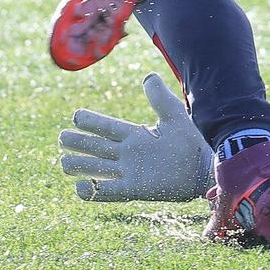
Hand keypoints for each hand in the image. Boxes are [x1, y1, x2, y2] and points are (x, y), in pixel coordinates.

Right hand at [59, 73, 213, 202]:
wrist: (207, 167)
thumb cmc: (193, 142)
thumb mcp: (174, 115)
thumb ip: (160, 98)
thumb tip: (148, 77)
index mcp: (137, 135)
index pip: (108, 127)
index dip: (91, 122)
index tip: (76, 115)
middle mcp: (130, 154)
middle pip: (98, 147)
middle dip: (79, 143)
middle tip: (62, 137)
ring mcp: (131, 172)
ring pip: (98, 168)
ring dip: (81, 166)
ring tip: (64, 162)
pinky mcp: (136, 189)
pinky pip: (110, 192)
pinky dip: (95, 191)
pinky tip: (80, 187)